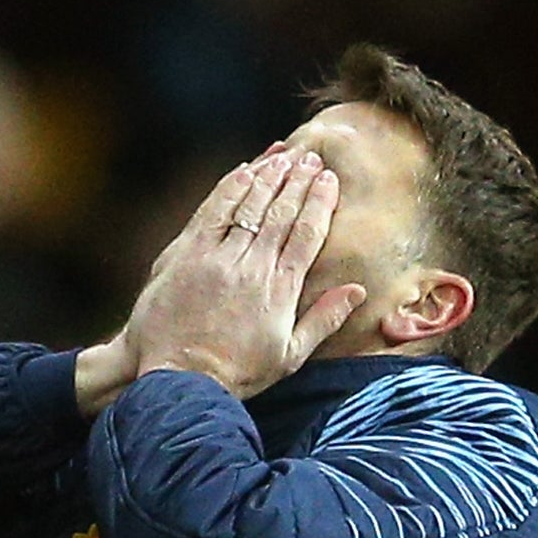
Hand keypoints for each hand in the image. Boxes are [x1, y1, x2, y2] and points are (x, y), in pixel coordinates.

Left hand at [76, 149, 366, 410]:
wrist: (180, 381)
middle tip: (310, 157)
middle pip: (280, 212)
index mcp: (281, 289)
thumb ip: (324, 320)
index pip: (307, 233)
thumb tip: (357, 291)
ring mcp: (218, 259)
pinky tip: (244, 171)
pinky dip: (230, 188)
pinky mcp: (187, 256)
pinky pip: (212, 212)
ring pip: (249, 206)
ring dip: (268, 176)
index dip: (319, 202)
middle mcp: (252, 267)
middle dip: (298, 180)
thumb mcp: (289, 355)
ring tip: (284, 156)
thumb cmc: (236, 374)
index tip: (329, 180)